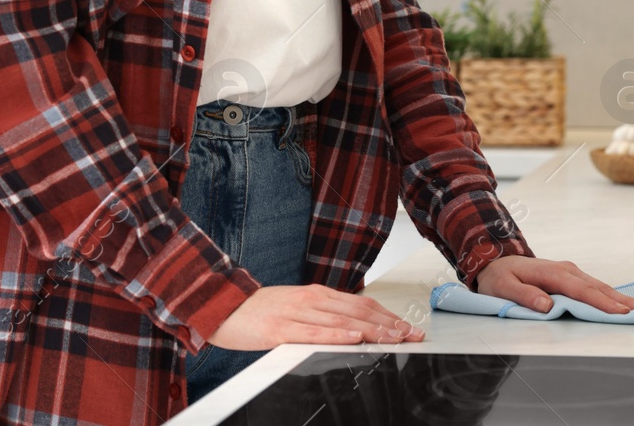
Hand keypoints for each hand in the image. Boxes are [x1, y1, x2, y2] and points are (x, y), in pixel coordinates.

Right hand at [206, 284, 425, 350]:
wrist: (221, 306)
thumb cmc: (260, 311)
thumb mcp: (297, 307)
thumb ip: (324, 314)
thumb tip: (355, 325)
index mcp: (318, 294)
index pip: (363, 303)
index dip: (389, 315)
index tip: (409, 328)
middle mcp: (312, 299)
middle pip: (360, 310)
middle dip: (390, 324)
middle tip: (413, 336)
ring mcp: (297, 313)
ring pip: (343, 320)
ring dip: (373, 330)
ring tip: (395, 338)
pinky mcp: (280, 329)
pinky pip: (314, 332)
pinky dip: (338, 334)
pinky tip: (355, 337)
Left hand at [474, 256, 633, 313]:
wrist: (495, 260)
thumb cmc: (499, 278)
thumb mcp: (503, 288)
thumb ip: (524, 296)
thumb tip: (547, 305)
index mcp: (552, 273)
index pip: (581, 291)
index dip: (602, 303)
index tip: (622, 313)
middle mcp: (566, 270)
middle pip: (598, 287)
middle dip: (622, 300)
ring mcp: (570, 272)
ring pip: (599, 286)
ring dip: (621, 298)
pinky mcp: (571, 277)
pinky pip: (594, 287)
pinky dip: (611, 295)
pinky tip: (623, 302)